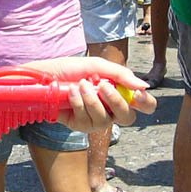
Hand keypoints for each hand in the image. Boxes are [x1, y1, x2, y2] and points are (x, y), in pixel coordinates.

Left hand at [22, 57, 156, 131]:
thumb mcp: (96, 66)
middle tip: (103, 86)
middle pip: (128, 117)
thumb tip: (144, 86)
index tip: (137, 93)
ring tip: (81, 84)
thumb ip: (120, 74)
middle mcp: (111, 110)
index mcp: (119, 93)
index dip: (146, 102)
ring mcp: (95, 120)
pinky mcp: (79, 126)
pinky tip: (71, 92)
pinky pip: (85, 119)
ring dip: (92, 98)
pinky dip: (78, 102)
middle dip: (116, 101)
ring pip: (104, 119)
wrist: (44, 75)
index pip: (144, 105)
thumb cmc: (71, 69)